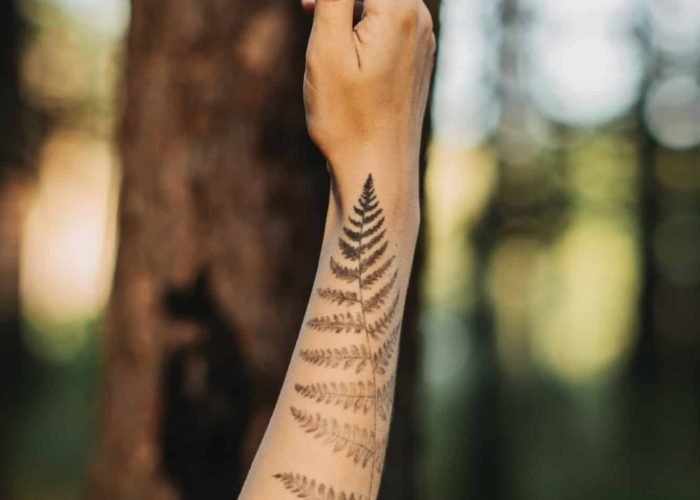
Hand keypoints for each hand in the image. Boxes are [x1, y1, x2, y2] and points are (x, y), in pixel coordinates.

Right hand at [301, 0, 435, 181]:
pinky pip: (393, 18)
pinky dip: (364, 18)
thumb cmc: (348, 118)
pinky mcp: (419, 57)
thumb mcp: (327, 49)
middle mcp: (420, 18)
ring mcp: (424, 39)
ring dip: (348, 3)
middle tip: (308, 11)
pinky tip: (344, 47)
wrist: (378, 170)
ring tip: (317, 22)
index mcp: (399, 10)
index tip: (310, 9)